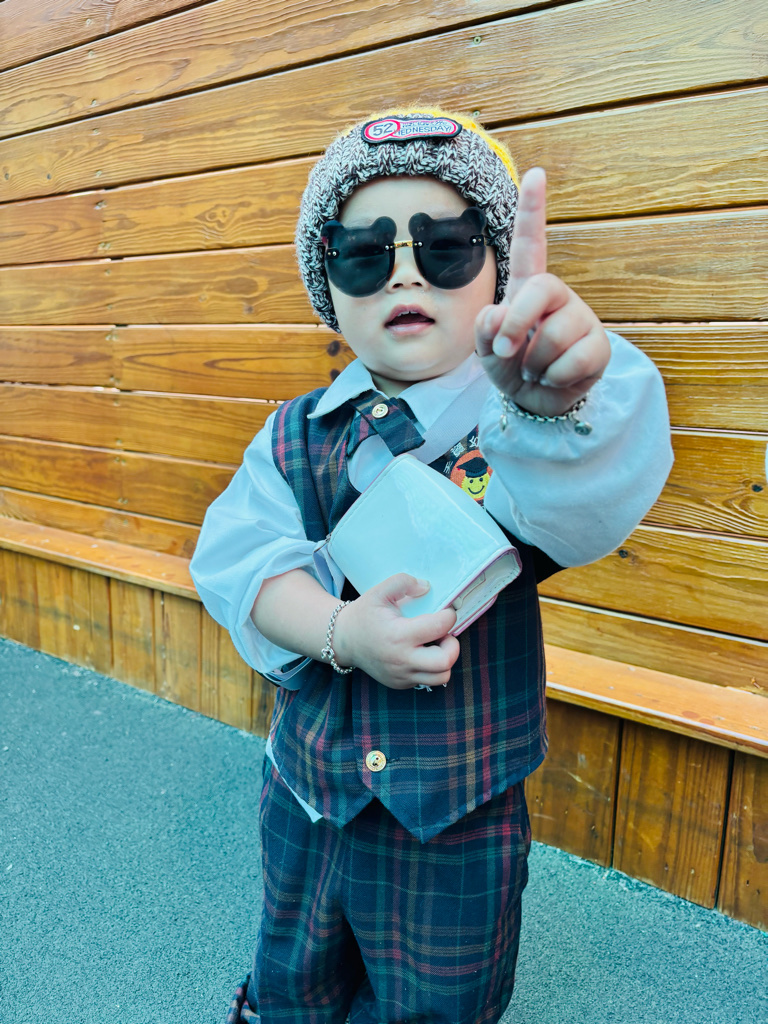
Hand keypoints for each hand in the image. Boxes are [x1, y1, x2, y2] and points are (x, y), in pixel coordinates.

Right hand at [333, 574, 458, 688]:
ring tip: (434, 644)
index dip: (449, 615)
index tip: (445, 611)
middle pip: (446, 661)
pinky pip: (428, 680)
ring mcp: (401, 676)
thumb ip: (403, 582)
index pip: (439, 627)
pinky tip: (420, 652)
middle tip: (442, 633)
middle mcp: (401, 660)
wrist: (343, 640)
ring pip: (442, 677)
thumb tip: (426, 588)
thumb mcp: (379, 591)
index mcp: (398, 635)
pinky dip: (432, 667)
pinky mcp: (401, 684)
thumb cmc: (364, 614)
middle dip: (452, 644)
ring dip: (445, 659)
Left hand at [474, 167, 610, 416]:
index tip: (535, 173)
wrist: (535, 402)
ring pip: (554, 333)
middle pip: (541, 289)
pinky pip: (572, 360)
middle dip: (517, 324)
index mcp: (528, 288)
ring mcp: (581, 319)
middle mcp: (558, 297)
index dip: (533, 210)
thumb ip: (485, 330)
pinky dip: (552, 377)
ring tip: (534, 369)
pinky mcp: (598, 346)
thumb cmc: (512, 367)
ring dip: (533, 362)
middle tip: (507, 353)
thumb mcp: (487, 350)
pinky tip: (553, 377)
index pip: (531, 245)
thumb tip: (496, 314)